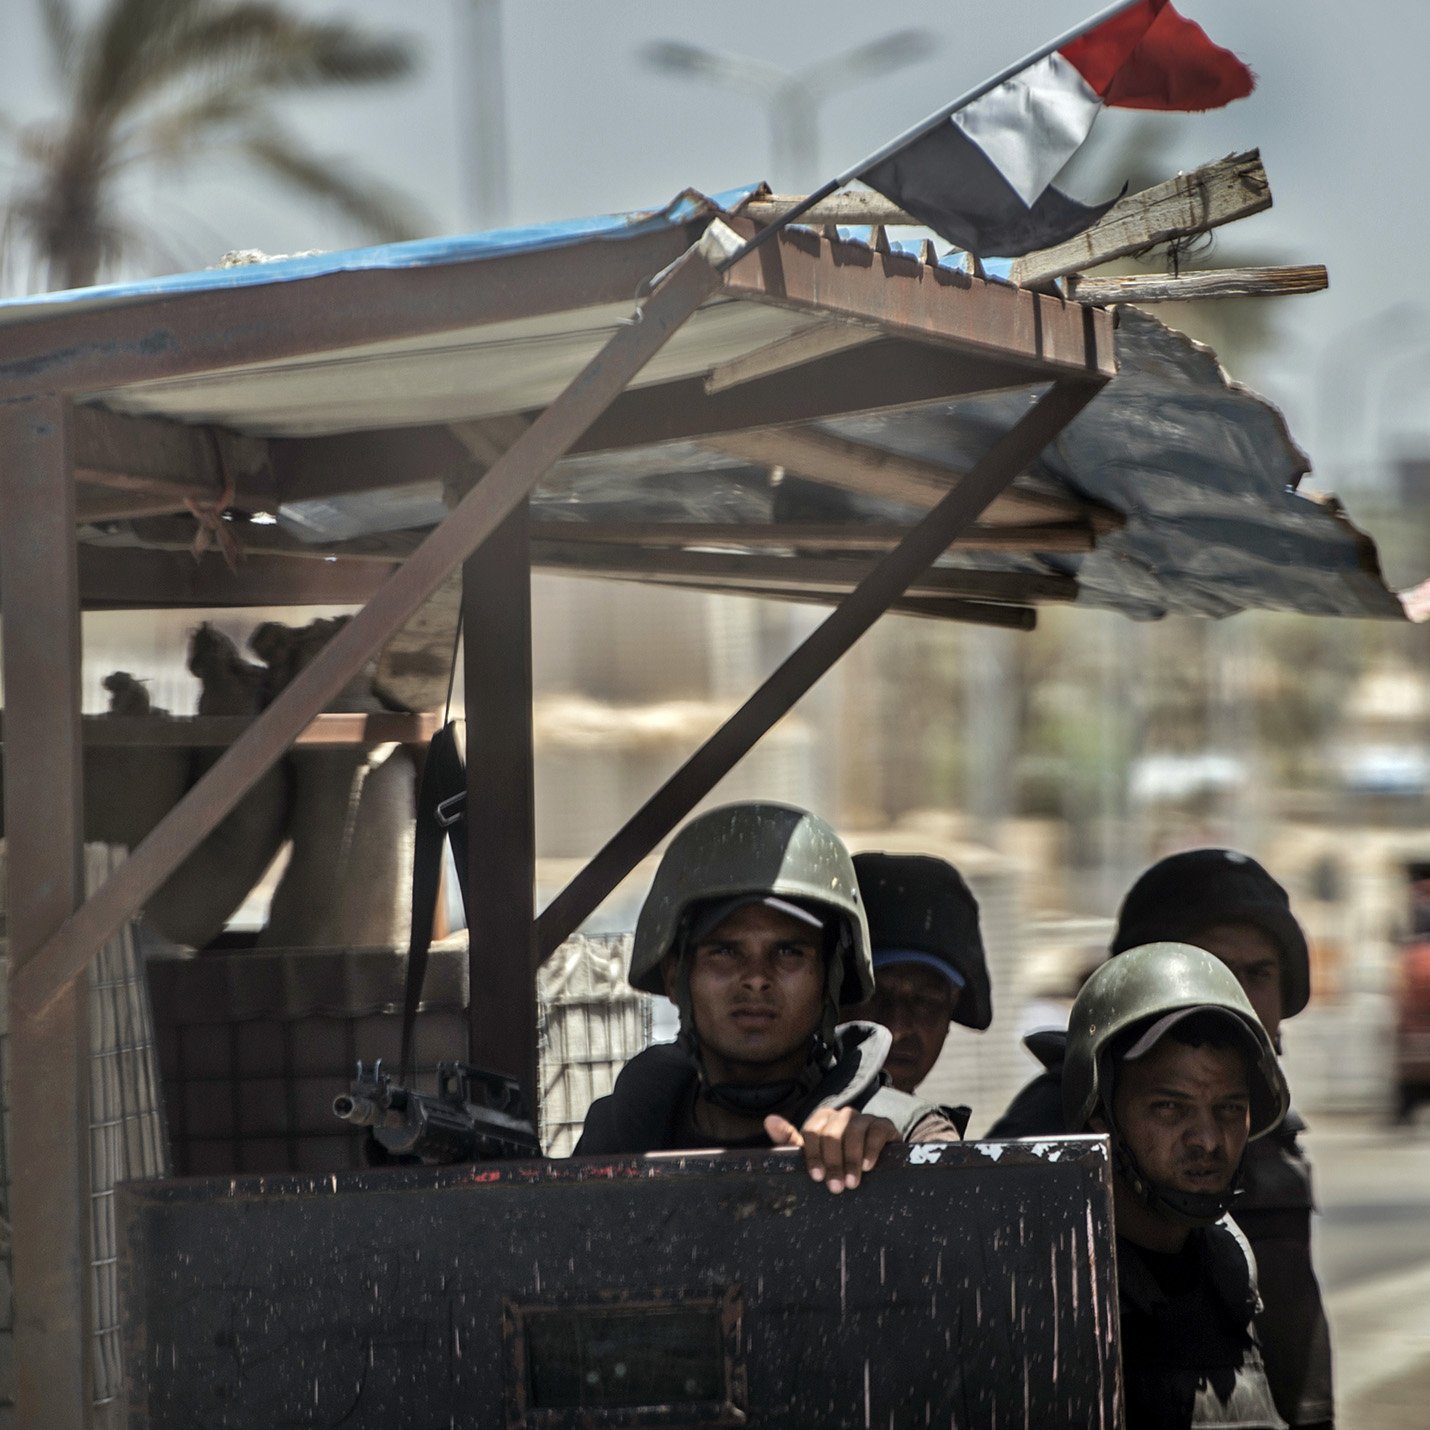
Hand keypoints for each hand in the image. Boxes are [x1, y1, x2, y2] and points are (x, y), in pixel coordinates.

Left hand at [765, 1105, 899, 1192]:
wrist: (876, 1164)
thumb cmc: (838, 1161)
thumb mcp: (814, 1154)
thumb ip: (790, 1141)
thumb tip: (769, 1120)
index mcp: (822, 1119)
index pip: (812, 1131)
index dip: (813, 1155)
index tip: (817, 1177)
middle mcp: (842, 1115)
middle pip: (832, 1133)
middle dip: (833, 1162)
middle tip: (836, 1187)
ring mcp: (864, 1118)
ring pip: (853, 1131)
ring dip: (851, 1159)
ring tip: (852, 1183)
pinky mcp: (884, 1125)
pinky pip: (876, 1131)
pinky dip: (871, 1149)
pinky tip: (868, 1166)